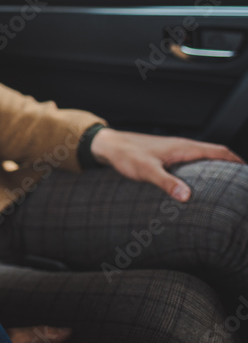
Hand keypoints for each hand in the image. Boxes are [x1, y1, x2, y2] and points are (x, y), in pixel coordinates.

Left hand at [90, 128, 243, 200]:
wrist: (108, 145)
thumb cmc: (125, 155)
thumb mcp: (146, 170)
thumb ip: (166, 183)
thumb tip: (187, 196)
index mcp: (184, 147)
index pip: (220, 151)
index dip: (237, 161)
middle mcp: (183, 146)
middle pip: (216, 154)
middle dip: (232, 167)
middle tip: (243, 185)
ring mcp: (175, 151)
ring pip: (204, 158)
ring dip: (218, 169)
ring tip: (228, 186)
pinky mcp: (167, 156)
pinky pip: (193, 162)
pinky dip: (203, 170)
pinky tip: (201, 184)